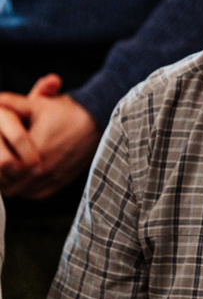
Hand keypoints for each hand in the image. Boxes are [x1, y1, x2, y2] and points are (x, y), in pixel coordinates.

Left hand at [0, 74, 101, 199]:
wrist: (97, 120)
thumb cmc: (68, 112)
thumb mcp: (37, 105)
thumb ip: (10, 103)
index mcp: (34, 151)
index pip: (1, 168)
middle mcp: (44, 169)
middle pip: (8, 185)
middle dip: (0, 176)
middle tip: (0, 164)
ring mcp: (54, 177)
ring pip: (20, 192)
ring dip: (12, 184)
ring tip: (8, 172)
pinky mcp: (62, 181)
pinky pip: (37, 194)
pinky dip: (27, 190)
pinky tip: (23, 179)